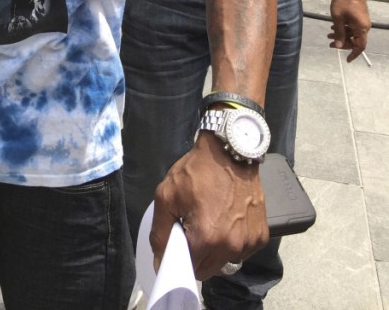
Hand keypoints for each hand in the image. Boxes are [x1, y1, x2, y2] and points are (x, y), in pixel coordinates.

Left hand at [150, 132, 267, 279]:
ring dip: (214, 251)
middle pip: (207, 270)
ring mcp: (249, 243)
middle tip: (190, 230)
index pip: (189, 270)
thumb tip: (161, 261)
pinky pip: (241, 251)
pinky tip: (226, 221)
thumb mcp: (167, 196)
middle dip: (196, 256)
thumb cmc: (197, 171)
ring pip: (225, 262)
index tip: (175, 247)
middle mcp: (232, 247)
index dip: (179, 260)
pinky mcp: (261, 236)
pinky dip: (231, 243)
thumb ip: (160, 233)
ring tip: (209, 222)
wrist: (230, 152)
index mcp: (207, 238)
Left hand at [329, 0, 370, 61]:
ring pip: (352, 33)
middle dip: (342, 43)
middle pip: (355, 40)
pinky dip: (344, 29)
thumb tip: (338, 46)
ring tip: (328, 35)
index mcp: (362, 28)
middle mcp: (365, 26)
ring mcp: (362, 21)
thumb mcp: (338, 18)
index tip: (347, 60)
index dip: (353, 54)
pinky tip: (333, 27)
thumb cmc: (343, 1)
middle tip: (330, 43)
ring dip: (341, 35)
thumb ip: (338, 33)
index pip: (360, 46)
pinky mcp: (359, 16)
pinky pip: (352, 27)